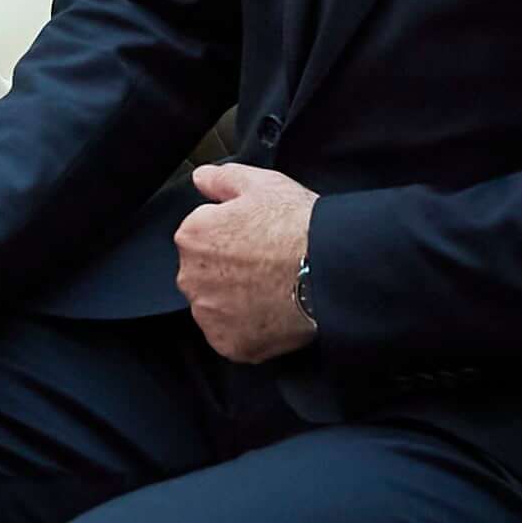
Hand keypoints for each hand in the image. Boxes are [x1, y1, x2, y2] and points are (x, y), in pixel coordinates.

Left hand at [175, 164, 318, 362]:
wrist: (330, 268)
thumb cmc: (298, 226)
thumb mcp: (261, 184)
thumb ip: (222, 179)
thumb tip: (200, 177)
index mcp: (192, 237)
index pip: (200, 237)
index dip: (231, 236)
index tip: (255, 239)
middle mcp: (191, 278)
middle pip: (205, 275)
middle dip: (227, 272)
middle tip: (266, 266)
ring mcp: (210, 315)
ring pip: (216, 307)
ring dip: (235, 302)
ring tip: (272, 290)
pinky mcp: (230, 344)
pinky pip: (233, 337)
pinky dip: (248, 329)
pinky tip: (272, 313)